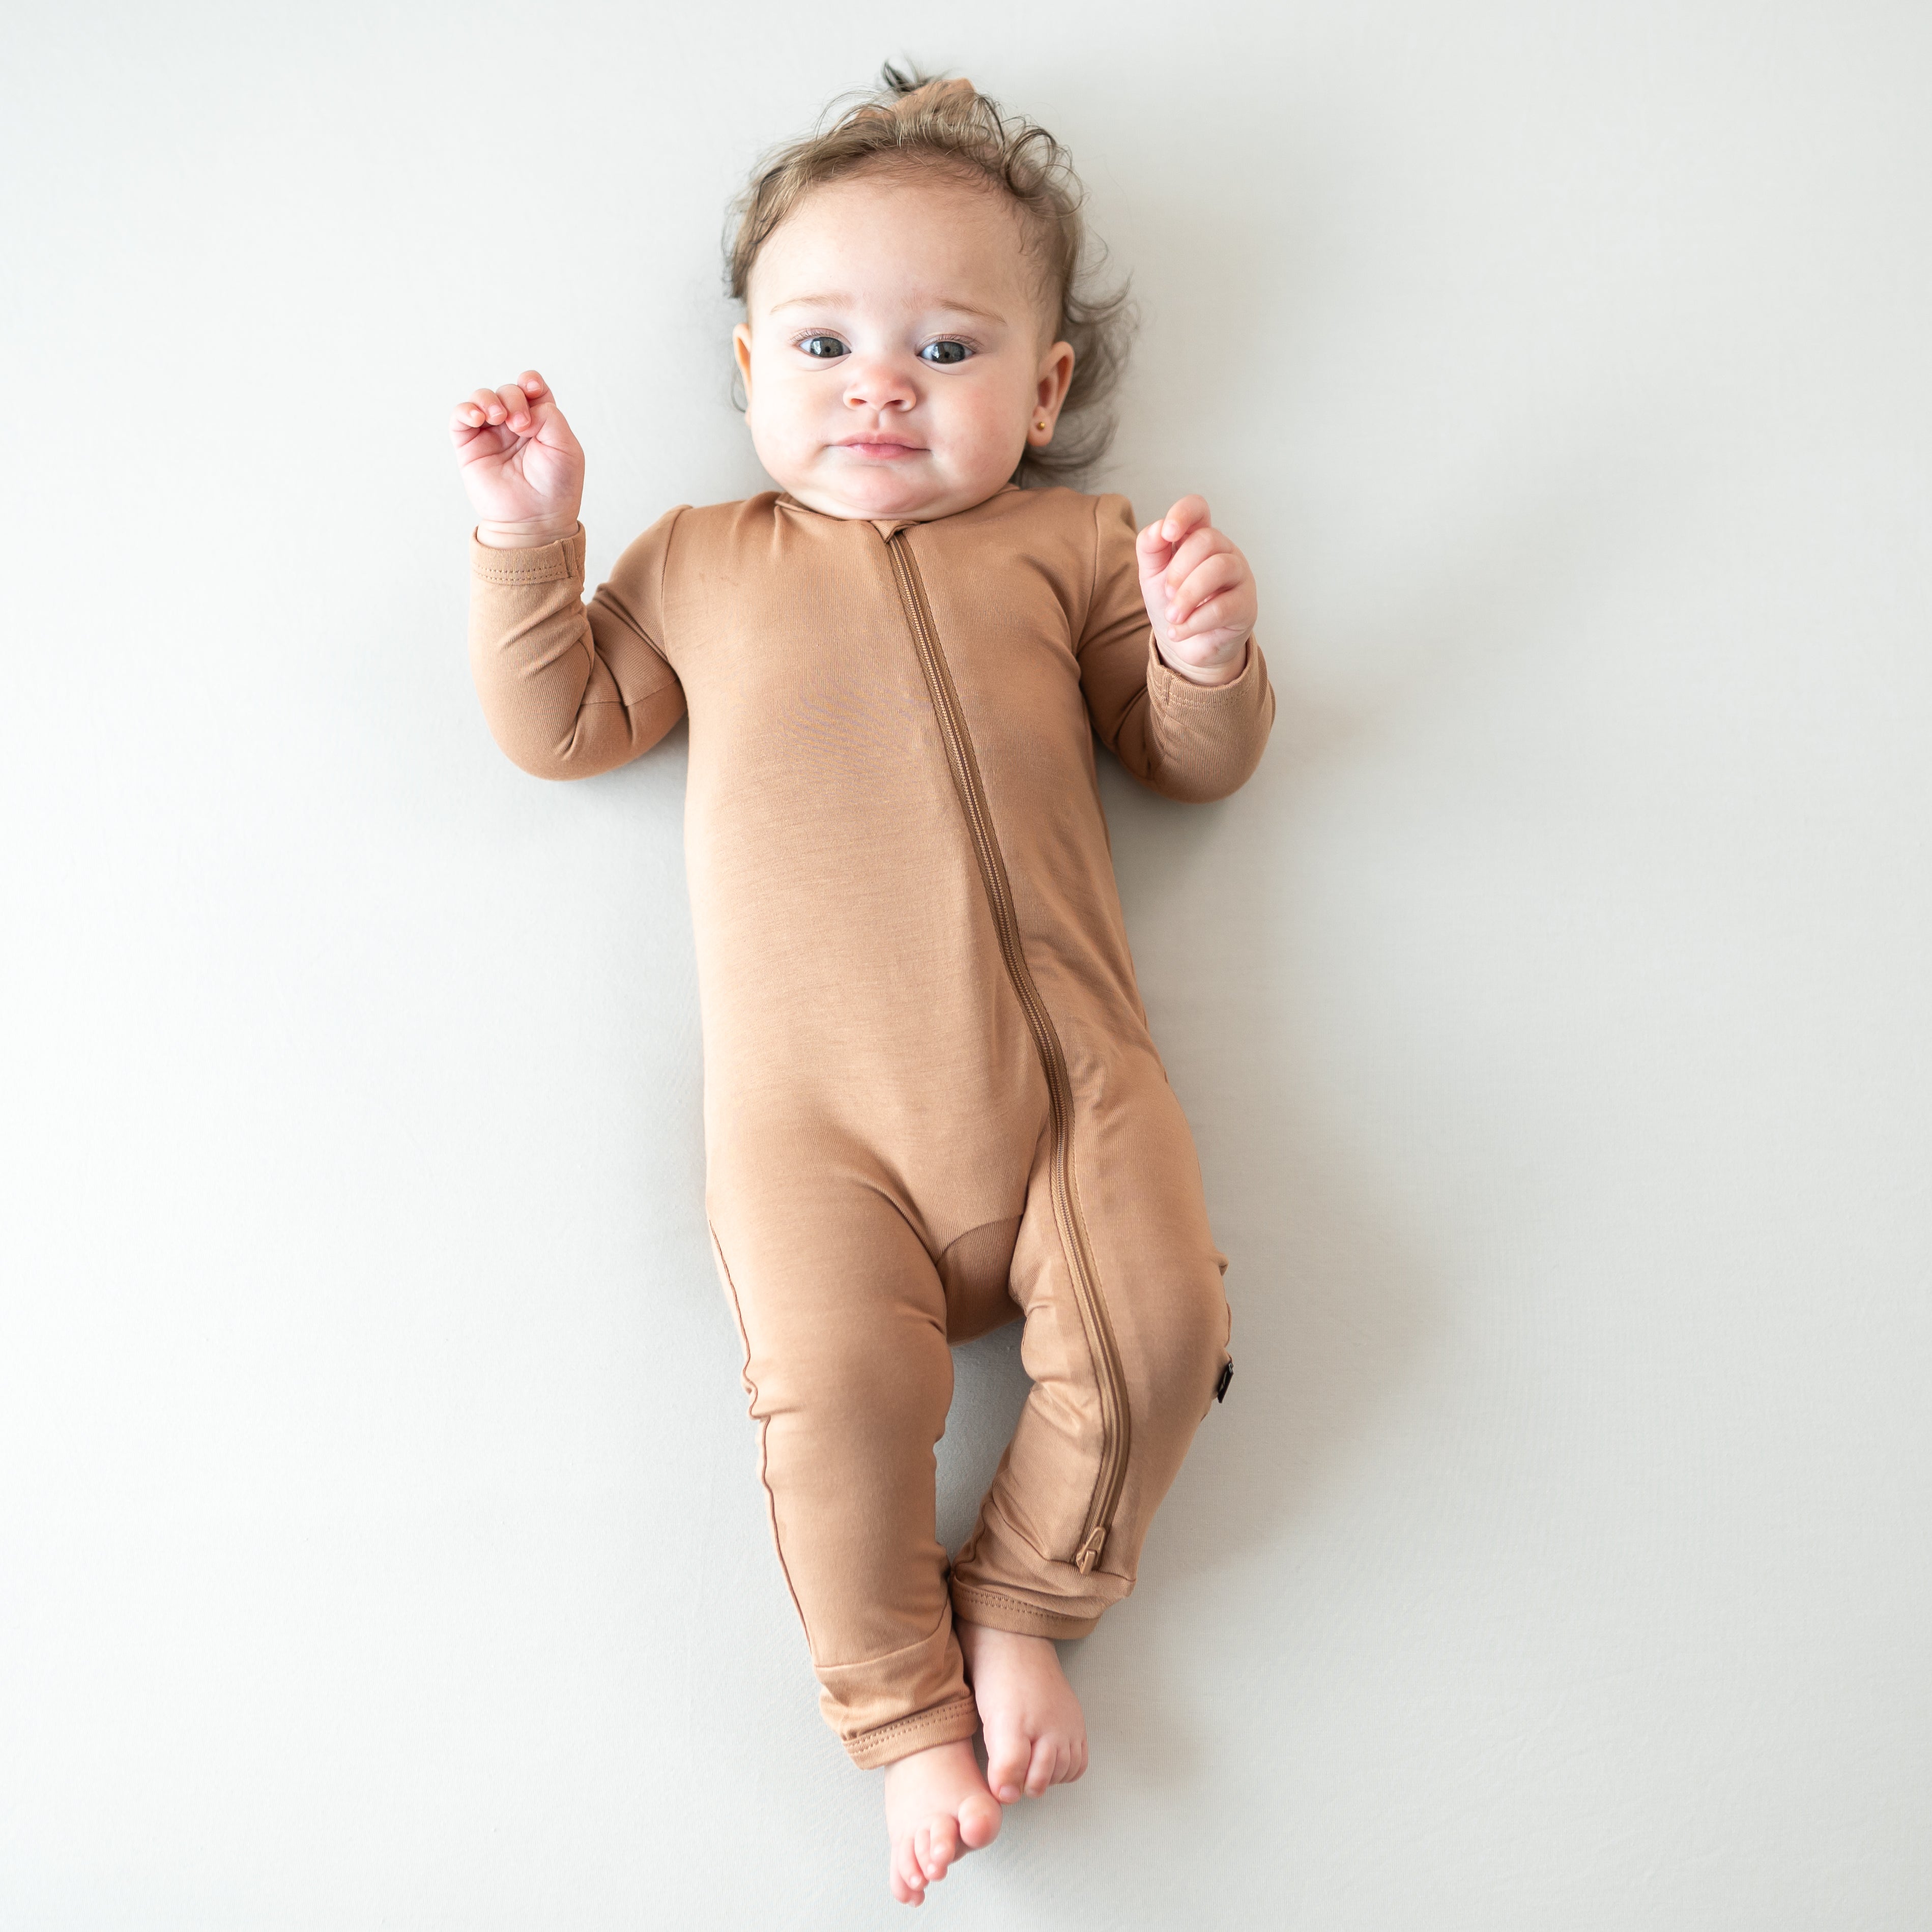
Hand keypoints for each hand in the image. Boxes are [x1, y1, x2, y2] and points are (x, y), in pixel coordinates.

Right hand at [449, 369, 584, 544]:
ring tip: (496, 417)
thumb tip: (521, 410)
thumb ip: (549, 417)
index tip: (532, 388)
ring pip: (483, 397)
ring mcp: (491, 434)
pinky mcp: (470, 446)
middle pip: (508, 390)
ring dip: (489, 399)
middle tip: (521, 426)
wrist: (534, 520)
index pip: (532, 387)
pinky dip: (466, 409)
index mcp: (541, 421)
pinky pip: (460, 416)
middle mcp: (514, 424)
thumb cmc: (555, 488)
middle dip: (514, 399)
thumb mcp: (566, 448)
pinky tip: (478, 418)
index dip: (530, 381)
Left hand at [1135, 496, 1256, 686]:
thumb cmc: (1172, 603)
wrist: (1185, 646)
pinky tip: (1178, 631)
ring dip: (1188, 595)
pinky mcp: (1246, 606)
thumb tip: (1157, 529)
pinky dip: (1194, 622)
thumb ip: (1150, 548)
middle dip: (1179, 569)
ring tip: (1172, 616)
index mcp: (1198, 538)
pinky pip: (1223, 607)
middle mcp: (1223, 551)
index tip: (1168, 533)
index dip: (1183, 513)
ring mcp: (1240, 577)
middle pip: (1207, 540)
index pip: (1198, 509)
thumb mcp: (1153, 574)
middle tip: (1167, 594)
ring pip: (1220, 568)